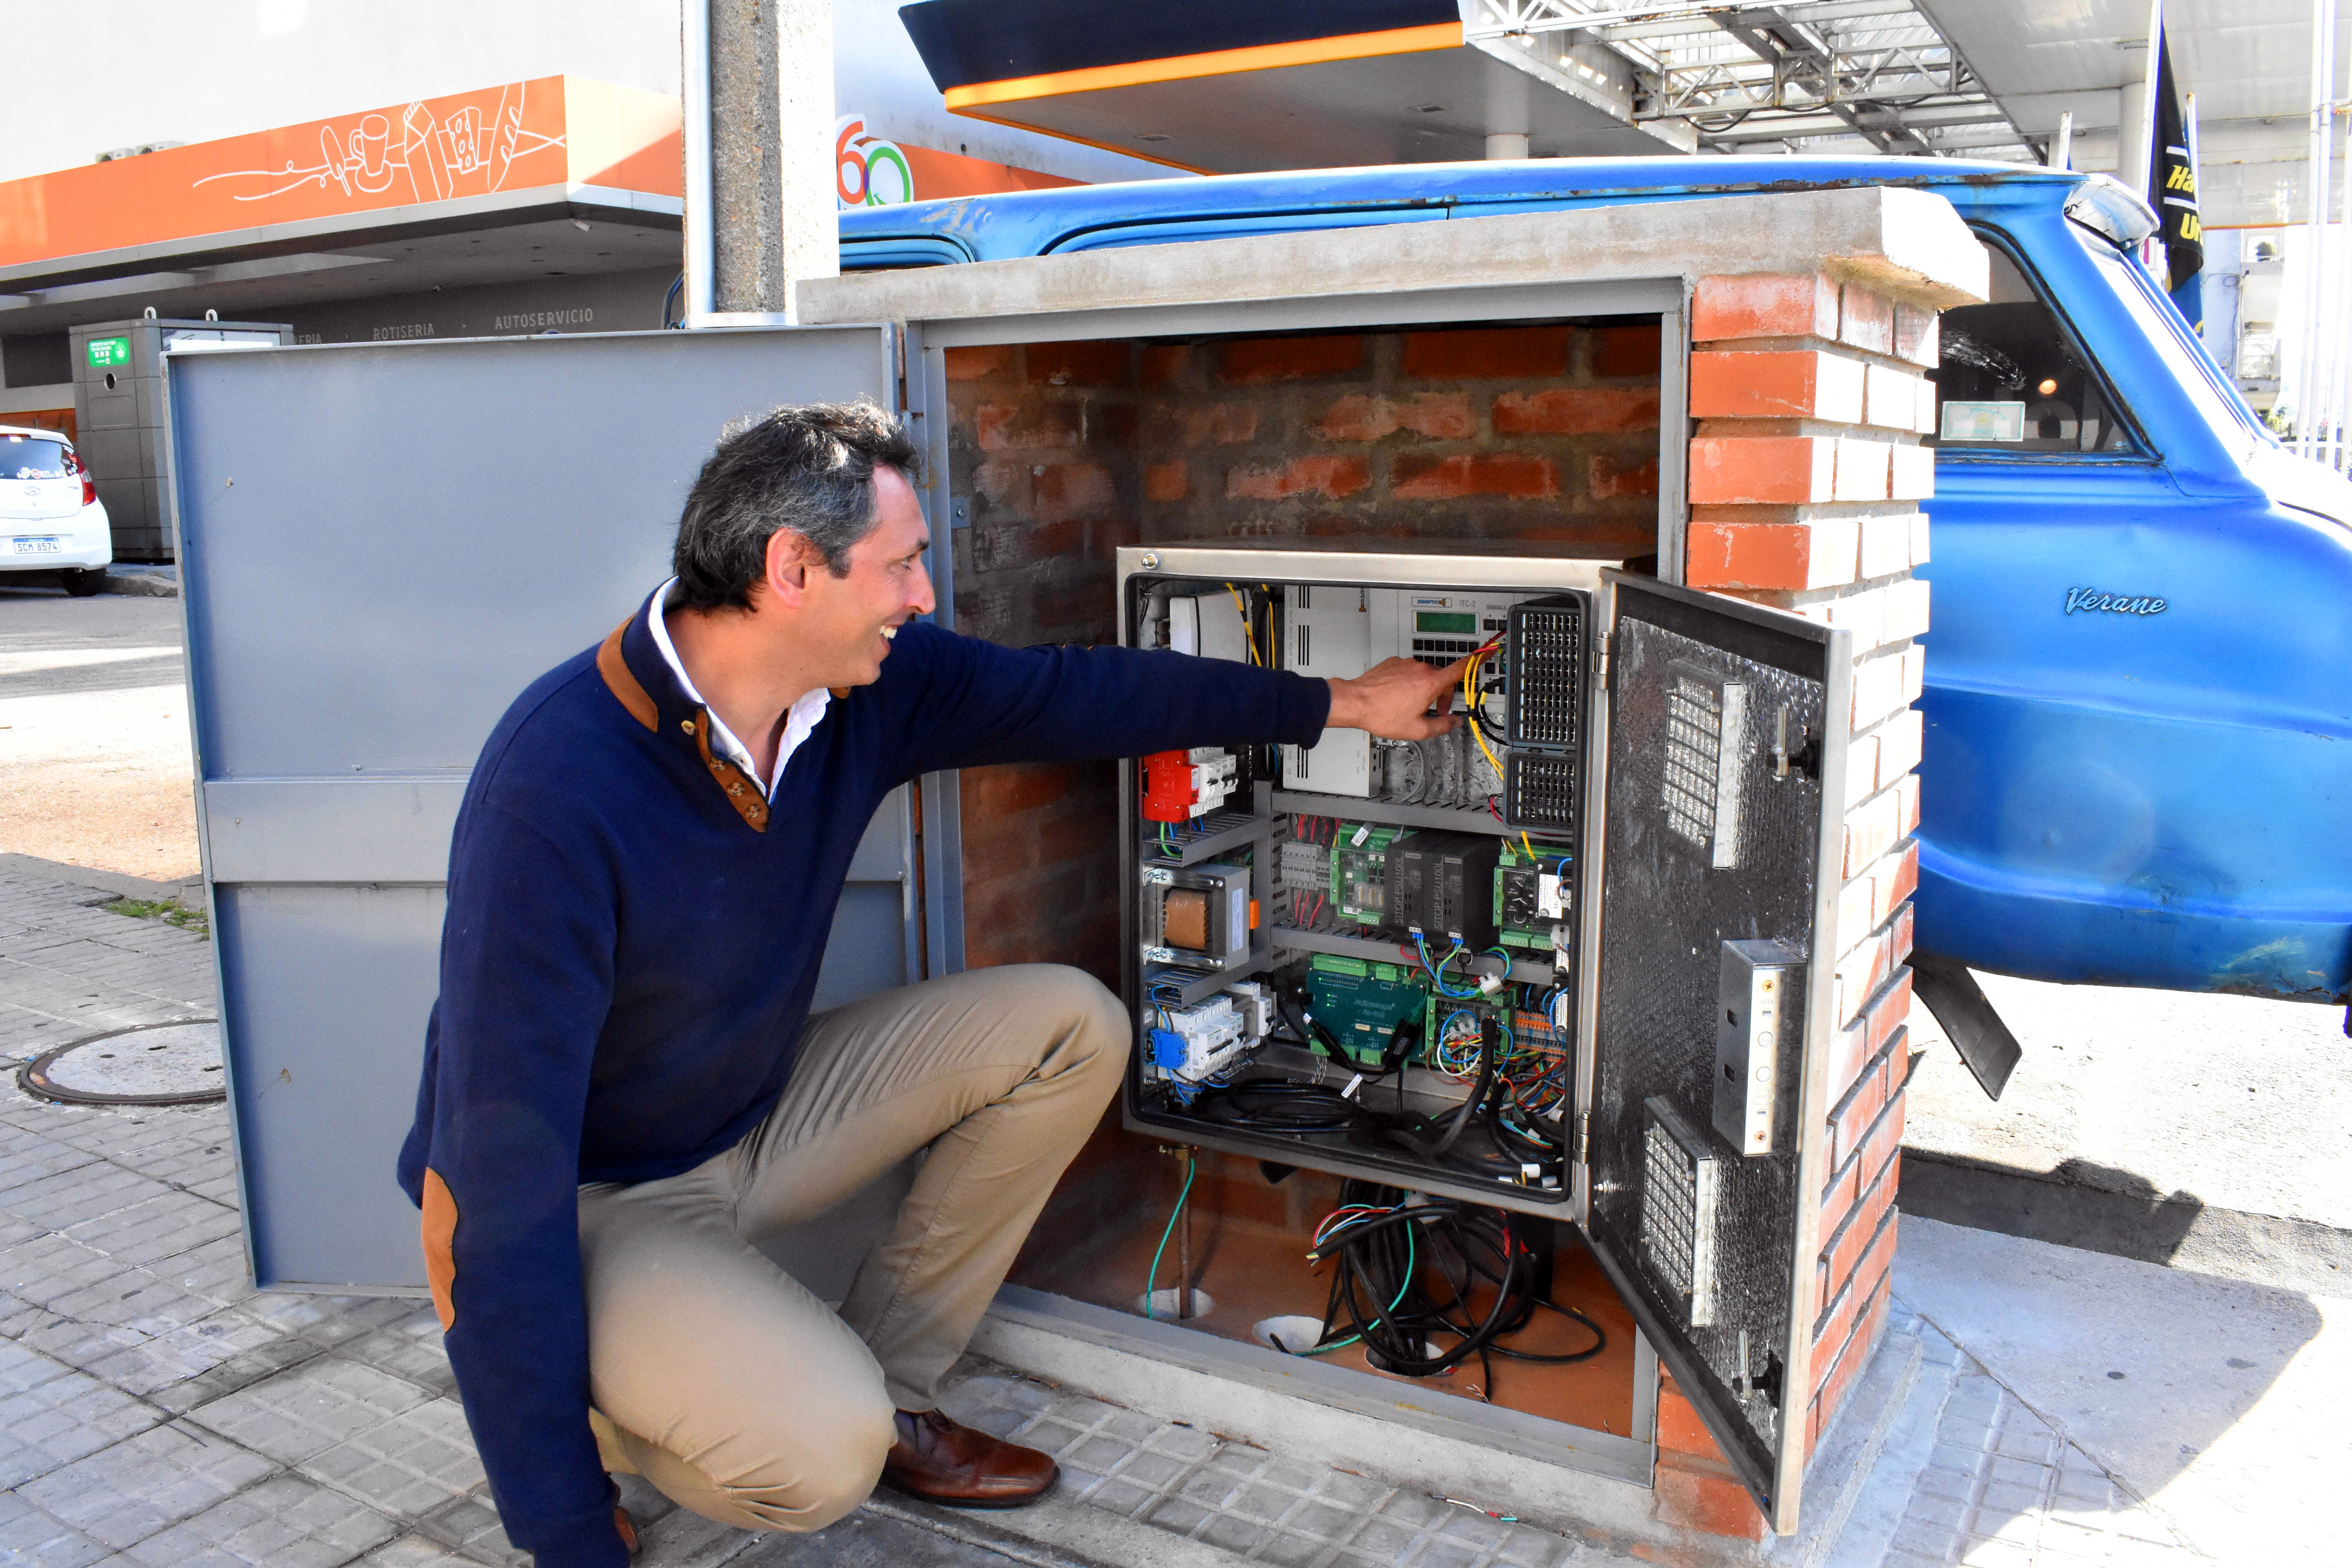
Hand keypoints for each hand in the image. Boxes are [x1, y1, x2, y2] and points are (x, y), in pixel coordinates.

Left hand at [1325, 657, 1466, 739]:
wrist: (1355, 702)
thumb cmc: (1382, 713)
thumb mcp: (1417, 729)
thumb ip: (1441, 725)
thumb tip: (1454, 723)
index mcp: (1431, 682)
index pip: (1461, 668)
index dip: (1477, 661)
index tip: (1486, 653)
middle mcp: (1420, 668)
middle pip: (1442, 677)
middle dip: (1442, 694)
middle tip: (1434, 711)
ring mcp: (1406, 663)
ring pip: (1424, 675)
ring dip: (1424, 689)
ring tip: (1410, 706)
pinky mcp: (1393, 662)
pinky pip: (1408, 671)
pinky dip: (1409, 683)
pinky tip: (1398, 697)